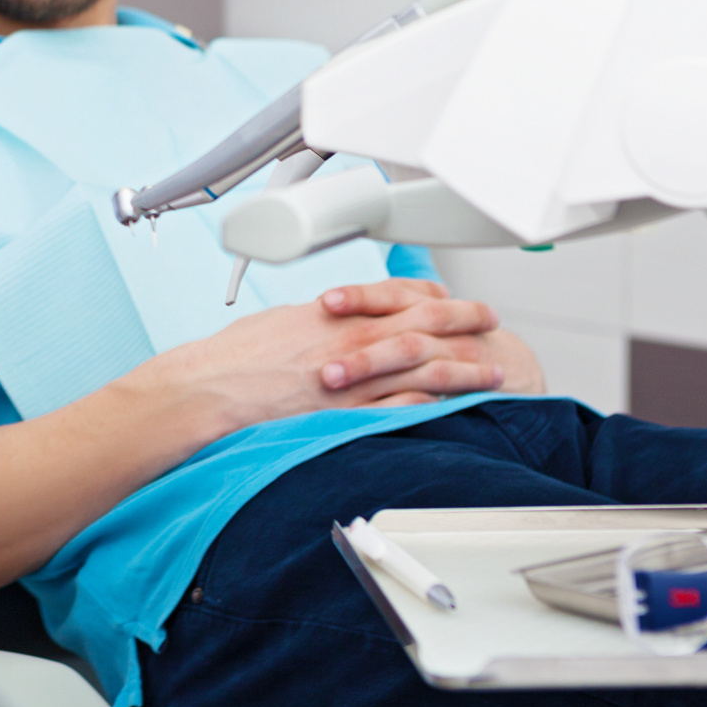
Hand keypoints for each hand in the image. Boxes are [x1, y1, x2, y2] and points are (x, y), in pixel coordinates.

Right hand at [143, 278, 508, 431]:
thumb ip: (321, 322)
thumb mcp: (284, 322)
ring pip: (428, 366)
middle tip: (492, 325)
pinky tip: (459, 409)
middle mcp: (353, 337)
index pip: (404, 294)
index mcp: (338, 311)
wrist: (213, 388)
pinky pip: (408, 407)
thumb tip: (337, 322)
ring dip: (466, 368)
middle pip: (428, 323)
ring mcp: (356, 376)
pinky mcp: (350, 412)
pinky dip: (438, 405)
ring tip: (493, 373)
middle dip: (466, 323)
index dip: (439, 297)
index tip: (456, 302)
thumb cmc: (237, 357)